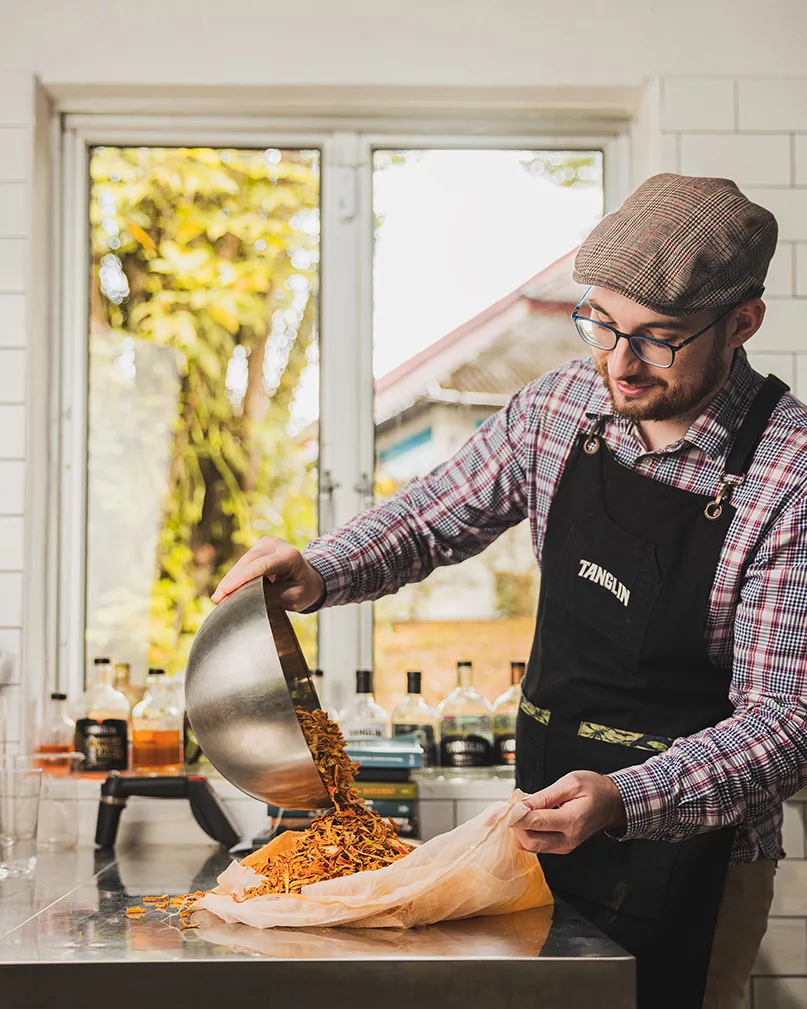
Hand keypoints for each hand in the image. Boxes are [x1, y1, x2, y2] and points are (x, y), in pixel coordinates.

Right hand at [210, 537, 325, 611]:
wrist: (311, 579)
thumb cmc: (304, 589)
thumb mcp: (291, 598)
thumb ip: (269, 595)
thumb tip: (243, 596)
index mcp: (290, 556)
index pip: (261, 566)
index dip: (241, 579)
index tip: (225, 592)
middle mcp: (277, 544)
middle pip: (249, 562)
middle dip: (231, 581)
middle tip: (217, 599)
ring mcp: (268, 543)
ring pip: (243, 561)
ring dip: (230, 579)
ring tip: (218, 597)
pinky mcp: (260, 547)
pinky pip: (245, 562)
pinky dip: (235, 576)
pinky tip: (226, 589)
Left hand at [513, 771, 626, 854]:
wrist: (612, 802)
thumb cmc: (594, 789)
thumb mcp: (570, 783)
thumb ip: (544, 796)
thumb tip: (522, 804)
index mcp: (572, 821)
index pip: (535, 823)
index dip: (516, 815)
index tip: (505, 807)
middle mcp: (568, 839)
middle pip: (529, 842)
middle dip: (516, 826)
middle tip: (512, 807)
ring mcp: (565, 846)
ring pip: (531, 847)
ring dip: (521, 830)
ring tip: (523, 810)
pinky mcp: (562, 847)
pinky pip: (538, 845)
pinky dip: (528, 833)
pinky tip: (530, 818)